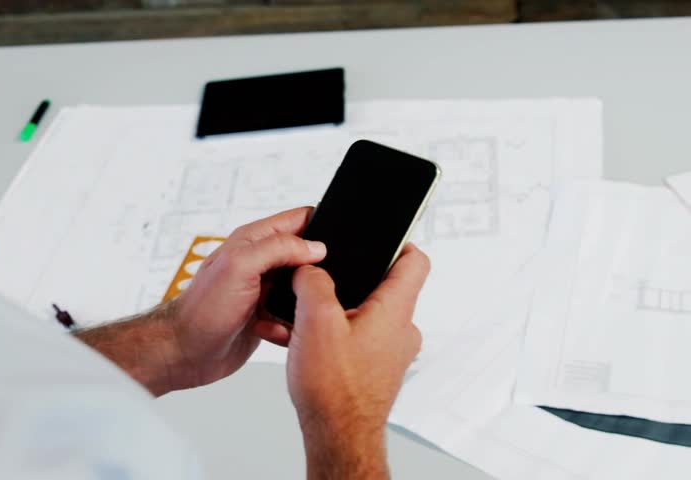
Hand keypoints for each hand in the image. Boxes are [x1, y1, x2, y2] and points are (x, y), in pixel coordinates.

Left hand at [168, 207, 326, 389]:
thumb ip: (278, 248)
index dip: (320, 227)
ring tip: (288, 311)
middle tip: (313, 286)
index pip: (299, 219)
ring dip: (304, 300)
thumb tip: (316, 247)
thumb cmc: (202, 309)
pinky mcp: (266, 315)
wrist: (185, 352)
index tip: (333, 245)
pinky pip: (293, 315)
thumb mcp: (241, 267)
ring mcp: (264, 289)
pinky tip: (272, 330)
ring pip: (305, 288)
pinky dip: (290, 324)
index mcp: (254, 241)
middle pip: (307, 255)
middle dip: (317, 270)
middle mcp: (260, 262)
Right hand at [286, 244, 428, 478]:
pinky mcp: (373, 369)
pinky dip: (328, 336)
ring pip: (360, 315)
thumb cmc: (334, 388)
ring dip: (328, 312)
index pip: (415, 261)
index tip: (374, 237)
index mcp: (395, 310)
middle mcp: (399, 330)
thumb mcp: (315, 320)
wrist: (336, 436)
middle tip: (316, 281)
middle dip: (343, 281)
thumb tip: (308, 270)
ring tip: (298, 319)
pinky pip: (352, 339)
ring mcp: (388, 352)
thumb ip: (313, 283)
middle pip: (379, 287)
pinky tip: (299, 342)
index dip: (397, 242)